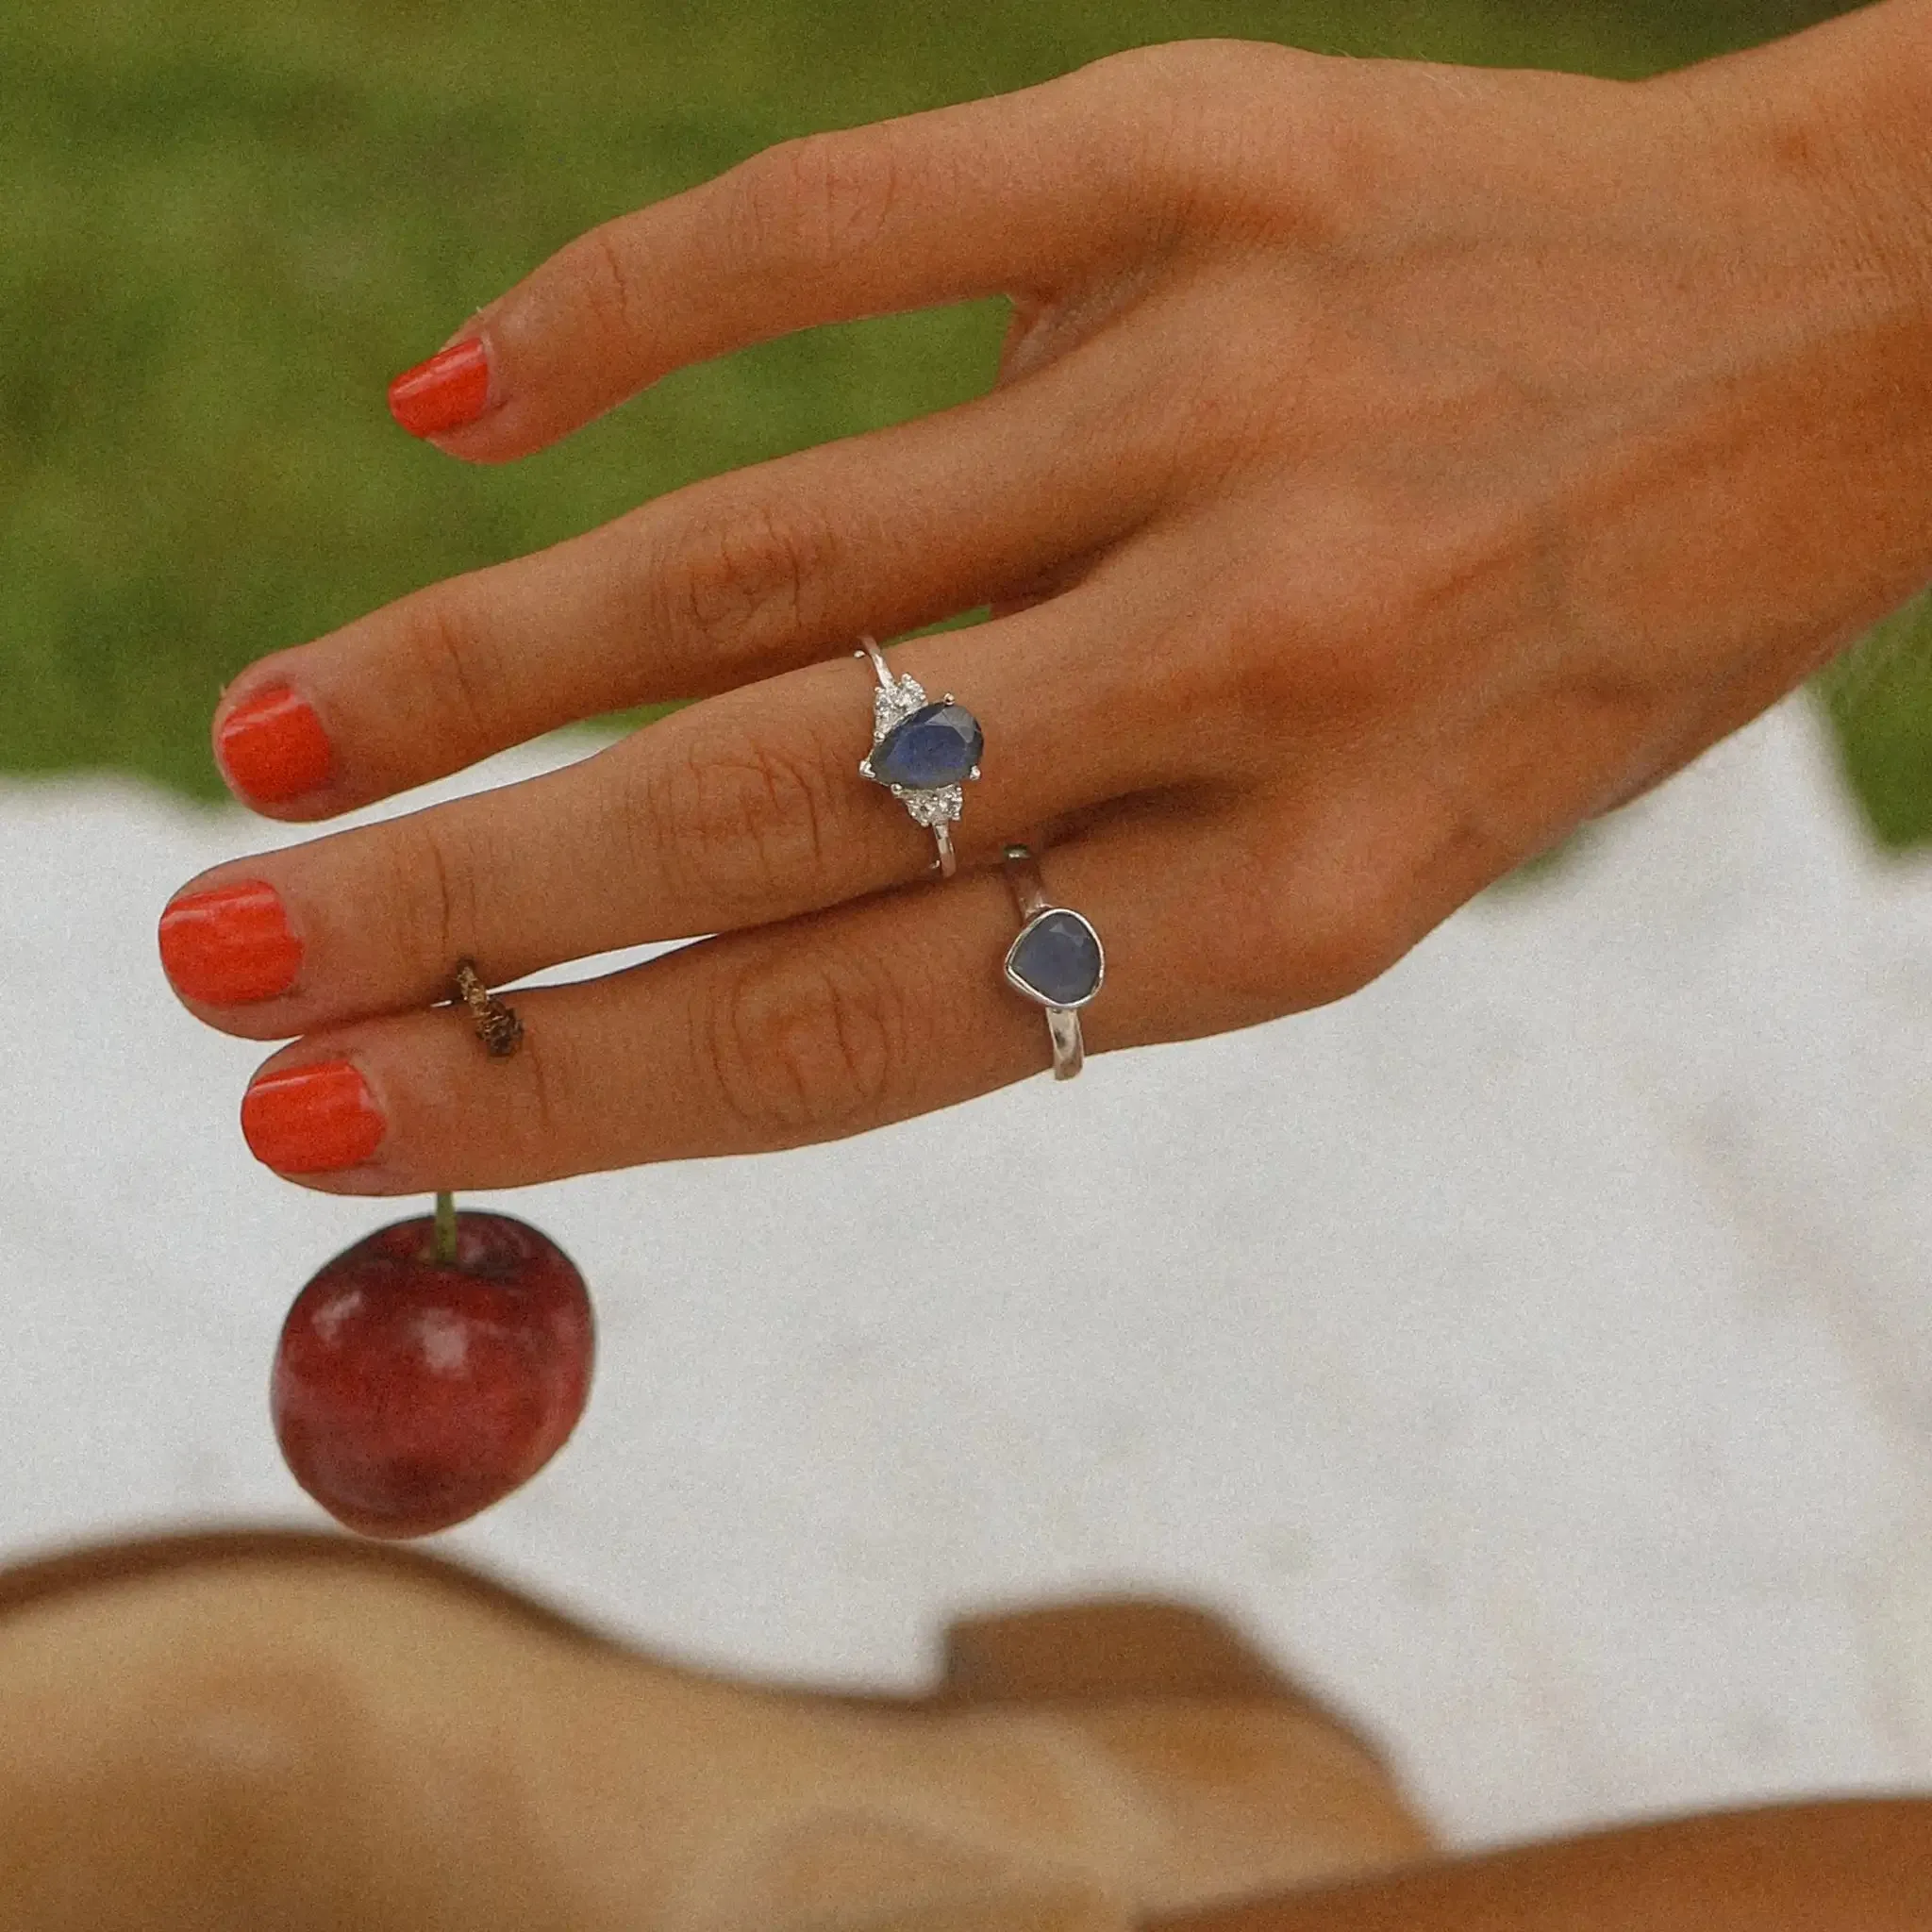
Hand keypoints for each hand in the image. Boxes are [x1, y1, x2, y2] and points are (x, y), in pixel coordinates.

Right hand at [158, 15, 1931, 1189]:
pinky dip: (622, 318)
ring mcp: (1214, 398)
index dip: (566, 1088)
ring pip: (761, 563)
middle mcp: (1252, 658)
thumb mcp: (1366, 845)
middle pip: (761, 818)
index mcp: (1303, 895)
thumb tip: (700, 904)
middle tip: (214, 965)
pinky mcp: (1193, 164)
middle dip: (455, 917)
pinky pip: (844, 223)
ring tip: (281, 742)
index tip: (334, 1121)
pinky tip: (455, 416)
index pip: (850, 1028)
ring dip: (476, 664)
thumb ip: (1064, 888)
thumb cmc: (1558, 645)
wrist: (1828, 350)